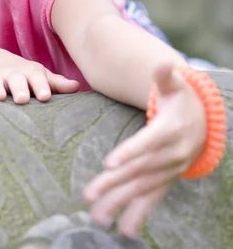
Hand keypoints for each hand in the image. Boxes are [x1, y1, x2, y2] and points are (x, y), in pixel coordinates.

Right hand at [0, 47, 78, 103]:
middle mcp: (10, 74)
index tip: (45, 96)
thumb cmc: (22, 76)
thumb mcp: (38, 77)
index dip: (41, 86)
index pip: (37, 78)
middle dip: (18, 87)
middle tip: (22, 99)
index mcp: (28, 74)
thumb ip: (55, 83)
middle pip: (15, 79)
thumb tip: (77, 86)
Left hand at [83, 63, 206, 238]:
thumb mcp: (175, 85)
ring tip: (96, 216)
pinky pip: (153, 199)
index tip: (109, 163)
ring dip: (119, 203)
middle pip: (139, 170)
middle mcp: (171, 155)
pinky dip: (139, 214)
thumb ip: (165, 76)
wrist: (202, 123)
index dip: (129, 152)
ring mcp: (169, 171)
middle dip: (113, 183)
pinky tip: (124, 229)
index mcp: (169, 130)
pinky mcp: (166, 180)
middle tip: (89, 194)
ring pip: (142, 189)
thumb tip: (164, 63)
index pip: (148, 143)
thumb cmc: (180, 99)